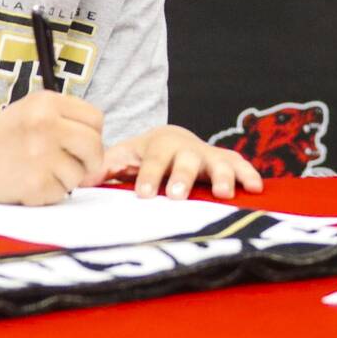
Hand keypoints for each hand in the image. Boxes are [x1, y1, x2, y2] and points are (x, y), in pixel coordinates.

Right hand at [0, 90, 107, 205]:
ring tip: (42, 170)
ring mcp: (40, 155)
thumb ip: (68, 121)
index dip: (93, 134)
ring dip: (67, 178)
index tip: (81, 143)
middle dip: (91, 160)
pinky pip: (62, 192)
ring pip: (80, 174)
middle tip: (77, 165)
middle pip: (95, 146)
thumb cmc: (5, 136)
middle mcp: (45, 125)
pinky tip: (30, 182)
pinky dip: (50, 192)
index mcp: (47, 103)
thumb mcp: (34, 110)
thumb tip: (101, 150)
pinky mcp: (34, 184)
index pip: (96, 119)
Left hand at [97, 124, 264, 201]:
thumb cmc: (144, 156)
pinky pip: (241, 166)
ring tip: (223, 194)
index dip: (149, 175)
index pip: (153, 158)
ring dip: (221, 177)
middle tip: (177, 196)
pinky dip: (249, 175)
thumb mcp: (124, 157)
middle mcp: (186, 148)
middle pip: (186, 160)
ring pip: (217, 162)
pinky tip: (256, 188)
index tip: (143, 195)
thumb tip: (80, 180)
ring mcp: (208, 155)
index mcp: (158, 144)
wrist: (172, 141)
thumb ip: (106, 168)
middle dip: (183, 178)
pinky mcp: (227, 163)